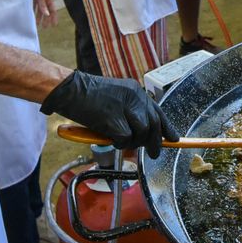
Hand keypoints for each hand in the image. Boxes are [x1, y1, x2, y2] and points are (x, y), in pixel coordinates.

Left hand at [32, 0, 57, 28]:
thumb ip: (43, 5)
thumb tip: (47, 15)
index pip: (53, 10)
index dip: (53, 18)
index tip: (53, 25)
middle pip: (47, 11)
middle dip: (46, 19)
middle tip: (45, 27)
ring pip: (40, 10)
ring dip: (39, 17)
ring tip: (37, 25)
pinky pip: (34, 7)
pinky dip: (33, 12)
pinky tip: (31, 16)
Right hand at [39, 72, 178, 157]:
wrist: (68, 89)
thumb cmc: (86, 96)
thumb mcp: (115, 98)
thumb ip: (130, 111)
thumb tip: (144, 134)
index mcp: (135, 91)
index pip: (158, 111)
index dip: (167, 127)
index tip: (173, 138)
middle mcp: (134, 96)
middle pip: (154, 124)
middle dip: (155, 142)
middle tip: (154, 153)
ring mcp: (124, 107)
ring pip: (142, 132)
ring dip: (133, 142)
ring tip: (120, 141)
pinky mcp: (113, 118)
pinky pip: (125, 138)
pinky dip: (119, 143)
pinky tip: (110, 139)